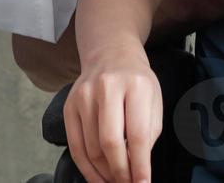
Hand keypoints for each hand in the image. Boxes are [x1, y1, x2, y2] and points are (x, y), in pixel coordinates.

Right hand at [64, 46, 161, 182]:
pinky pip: (75, 146)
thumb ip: (147, 135)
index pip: (137, 134)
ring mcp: (83, 96)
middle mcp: (106, 88)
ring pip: (91, 148)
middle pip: (110, 142)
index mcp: (135, 86)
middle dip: (120, 173)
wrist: (110, 54)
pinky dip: (86, 168)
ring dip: (104, 173)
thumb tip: (136, 169)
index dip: (140, 166)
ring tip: (116, 181)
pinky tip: (98, 178)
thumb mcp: (153, 102)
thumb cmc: (136, 83)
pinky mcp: (69, 106)